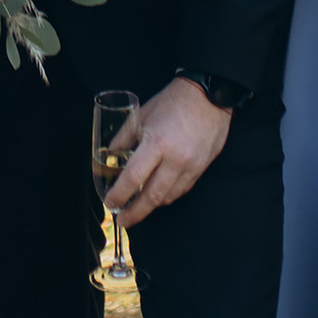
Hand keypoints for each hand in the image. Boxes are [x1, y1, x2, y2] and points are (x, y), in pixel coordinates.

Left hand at [106, 76, 229, 225]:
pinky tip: (157, 196)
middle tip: (122, 220)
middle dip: (134, 213)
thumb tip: (109, 156)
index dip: (119, 195)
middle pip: (151, 197)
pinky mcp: (201, 169)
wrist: (208, 97)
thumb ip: (124, 138)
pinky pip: (181, 190)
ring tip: (137, 209)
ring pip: (167, 197)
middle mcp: (175, 159)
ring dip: (150, 207)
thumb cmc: (172, 102)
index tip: (110, 203)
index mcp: (156, 143)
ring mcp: (191, 166)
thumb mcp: (142, 114)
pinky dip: (166, 196)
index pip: (133, 178)